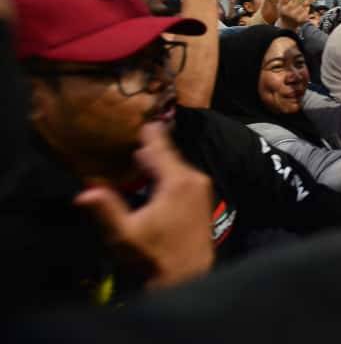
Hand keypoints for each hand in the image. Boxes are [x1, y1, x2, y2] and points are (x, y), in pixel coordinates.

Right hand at [73, 123, 214, 288]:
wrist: (188, 274)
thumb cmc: (155, 255)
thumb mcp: (125, 235)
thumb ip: (107, 210)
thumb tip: (85, 192)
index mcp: (177, 181)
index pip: (159, 148)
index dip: (149, 133)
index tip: (141, 118)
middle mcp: (193, 178)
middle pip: (169, 154)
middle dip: (152, 144)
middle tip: (138, 128)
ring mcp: (201, 187)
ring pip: (177, 164)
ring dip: (160, 157)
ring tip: (143, 148)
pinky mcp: (202, 197)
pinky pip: (183, 174)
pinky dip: (169, 169)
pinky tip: (156, 172)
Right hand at [276, 0, 313, 30]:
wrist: (287, 26)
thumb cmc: (285, 12)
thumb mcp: (281, 5)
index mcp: (281, 7)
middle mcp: (286, 12)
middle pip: (294, 2)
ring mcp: (293, 17)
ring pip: (302, 6)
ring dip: (307, 0)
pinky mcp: (299, 20)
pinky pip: (305, 12)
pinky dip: (307, 8)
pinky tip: (308, 6)